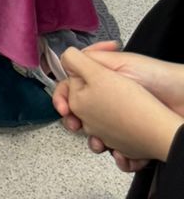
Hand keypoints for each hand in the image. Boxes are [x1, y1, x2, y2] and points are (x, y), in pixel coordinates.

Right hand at [55, 47, 182, 163]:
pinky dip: (121, 158)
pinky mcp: (137, 142)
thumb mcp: (119, 62)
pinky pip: (121, 155)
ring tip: (101, 143)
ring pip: (99, 138)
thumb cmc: (155, 77)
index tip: (62, 105)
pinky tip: (123, 154)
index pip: (75, 90)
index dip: (63, 97)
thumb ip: (91, 61)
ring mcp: (123, 125)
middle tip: (76, 125)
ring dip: (96, 143)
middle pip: (83, 117)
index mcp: (105, 83)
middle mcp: (111, 105)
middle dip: (76, 123)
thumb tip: (67, 61)